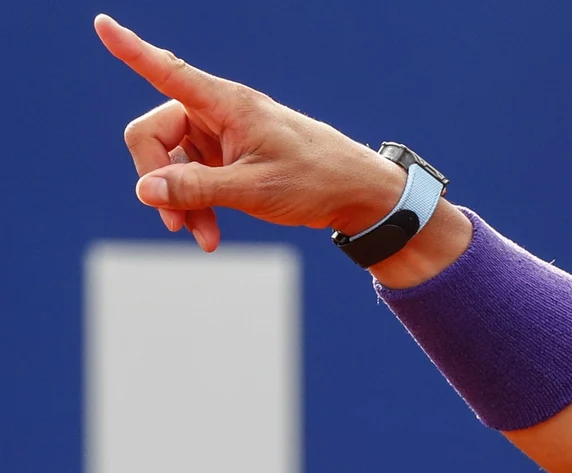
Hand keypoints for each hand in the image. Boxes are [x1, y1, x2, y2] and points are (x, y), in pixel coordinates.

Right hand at [96, 13, 405, 251]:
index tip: (101, 23)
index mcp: (226, 104)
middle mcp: (218, 113)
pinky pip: (192, 178)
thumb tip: (145, 190)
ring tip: (202, 236)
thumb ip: (198, 188)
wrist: (358, 195)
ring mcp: (220, 136)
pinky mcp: (226, 158)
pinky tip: (208, 236)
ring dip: (180, 201)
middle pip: (153, 134)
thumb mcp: (255, 190)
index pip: (167, 71)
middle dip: (159, 180)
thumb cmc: (316, 181)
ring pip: (171, 164)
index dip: (131, 49)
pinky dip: (196, 206)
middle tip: (174, 222)